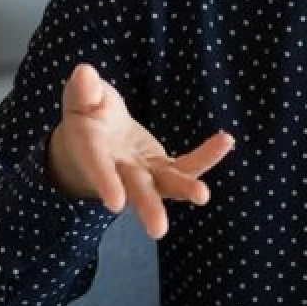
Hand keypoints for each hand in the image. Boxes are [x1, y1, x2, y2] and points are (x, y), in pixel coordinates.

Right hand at [46, 62, 233, 238]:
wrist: (96, 138)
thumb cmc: (86, 115)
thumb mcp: (79, 99)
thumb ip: (83, 91)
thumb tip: (85, 74)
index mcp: (93, 152)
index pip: (98, 168)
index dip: (106, 183)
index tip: (115, 203)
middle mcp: (120, 170)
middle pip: (135, 191)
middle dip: (147, 208)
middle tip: (158, 231)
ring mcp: (145, 172)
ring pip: (166, 186)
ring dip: (185, 189)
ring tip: (203, 195)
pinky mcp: (164, 168)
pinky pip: (187, 165)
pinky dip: (207, 156)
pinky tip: (226, 141)